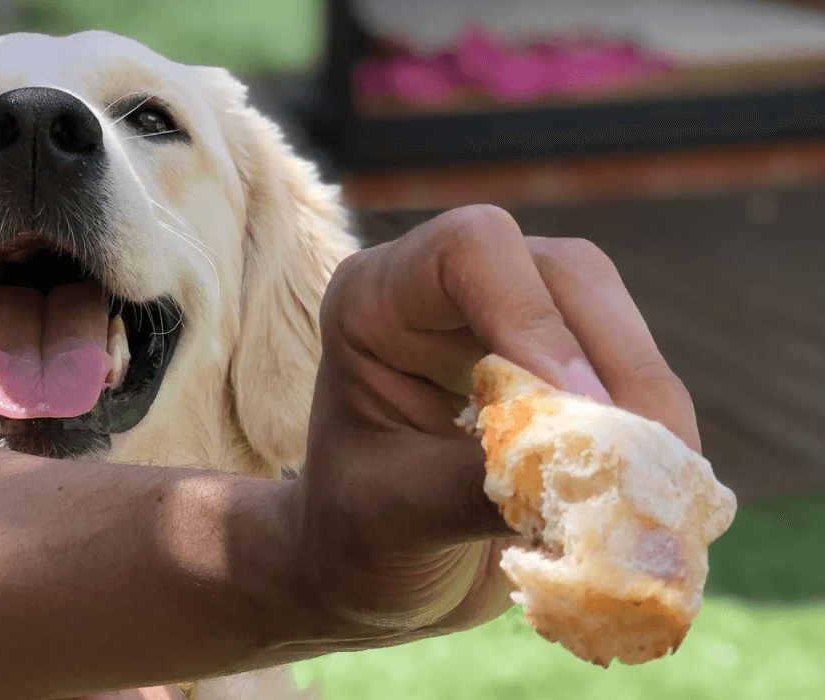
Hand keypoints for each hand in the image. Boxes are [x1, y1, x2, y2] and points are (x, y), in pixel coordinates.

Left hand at [293, 205, 698, 641]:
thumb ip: (476, 487)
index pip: (468, 249)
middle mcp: (445, 289)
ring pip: (611, 313)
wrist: (370, 570)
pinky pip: (630, 368)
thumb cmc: (356, 536)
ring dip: (647, 398)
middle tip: (645, 461)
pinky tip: (659, 484)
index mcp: (375, 301)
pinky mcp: (559, 359)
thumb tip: (589, 469)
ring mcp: (507, 315)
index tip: (576, 410)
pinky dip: (654, 424)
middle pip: (563, 272)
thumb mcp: (394, 516)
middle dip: (616, 364)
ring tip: (662, 484)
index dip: (532, 315)